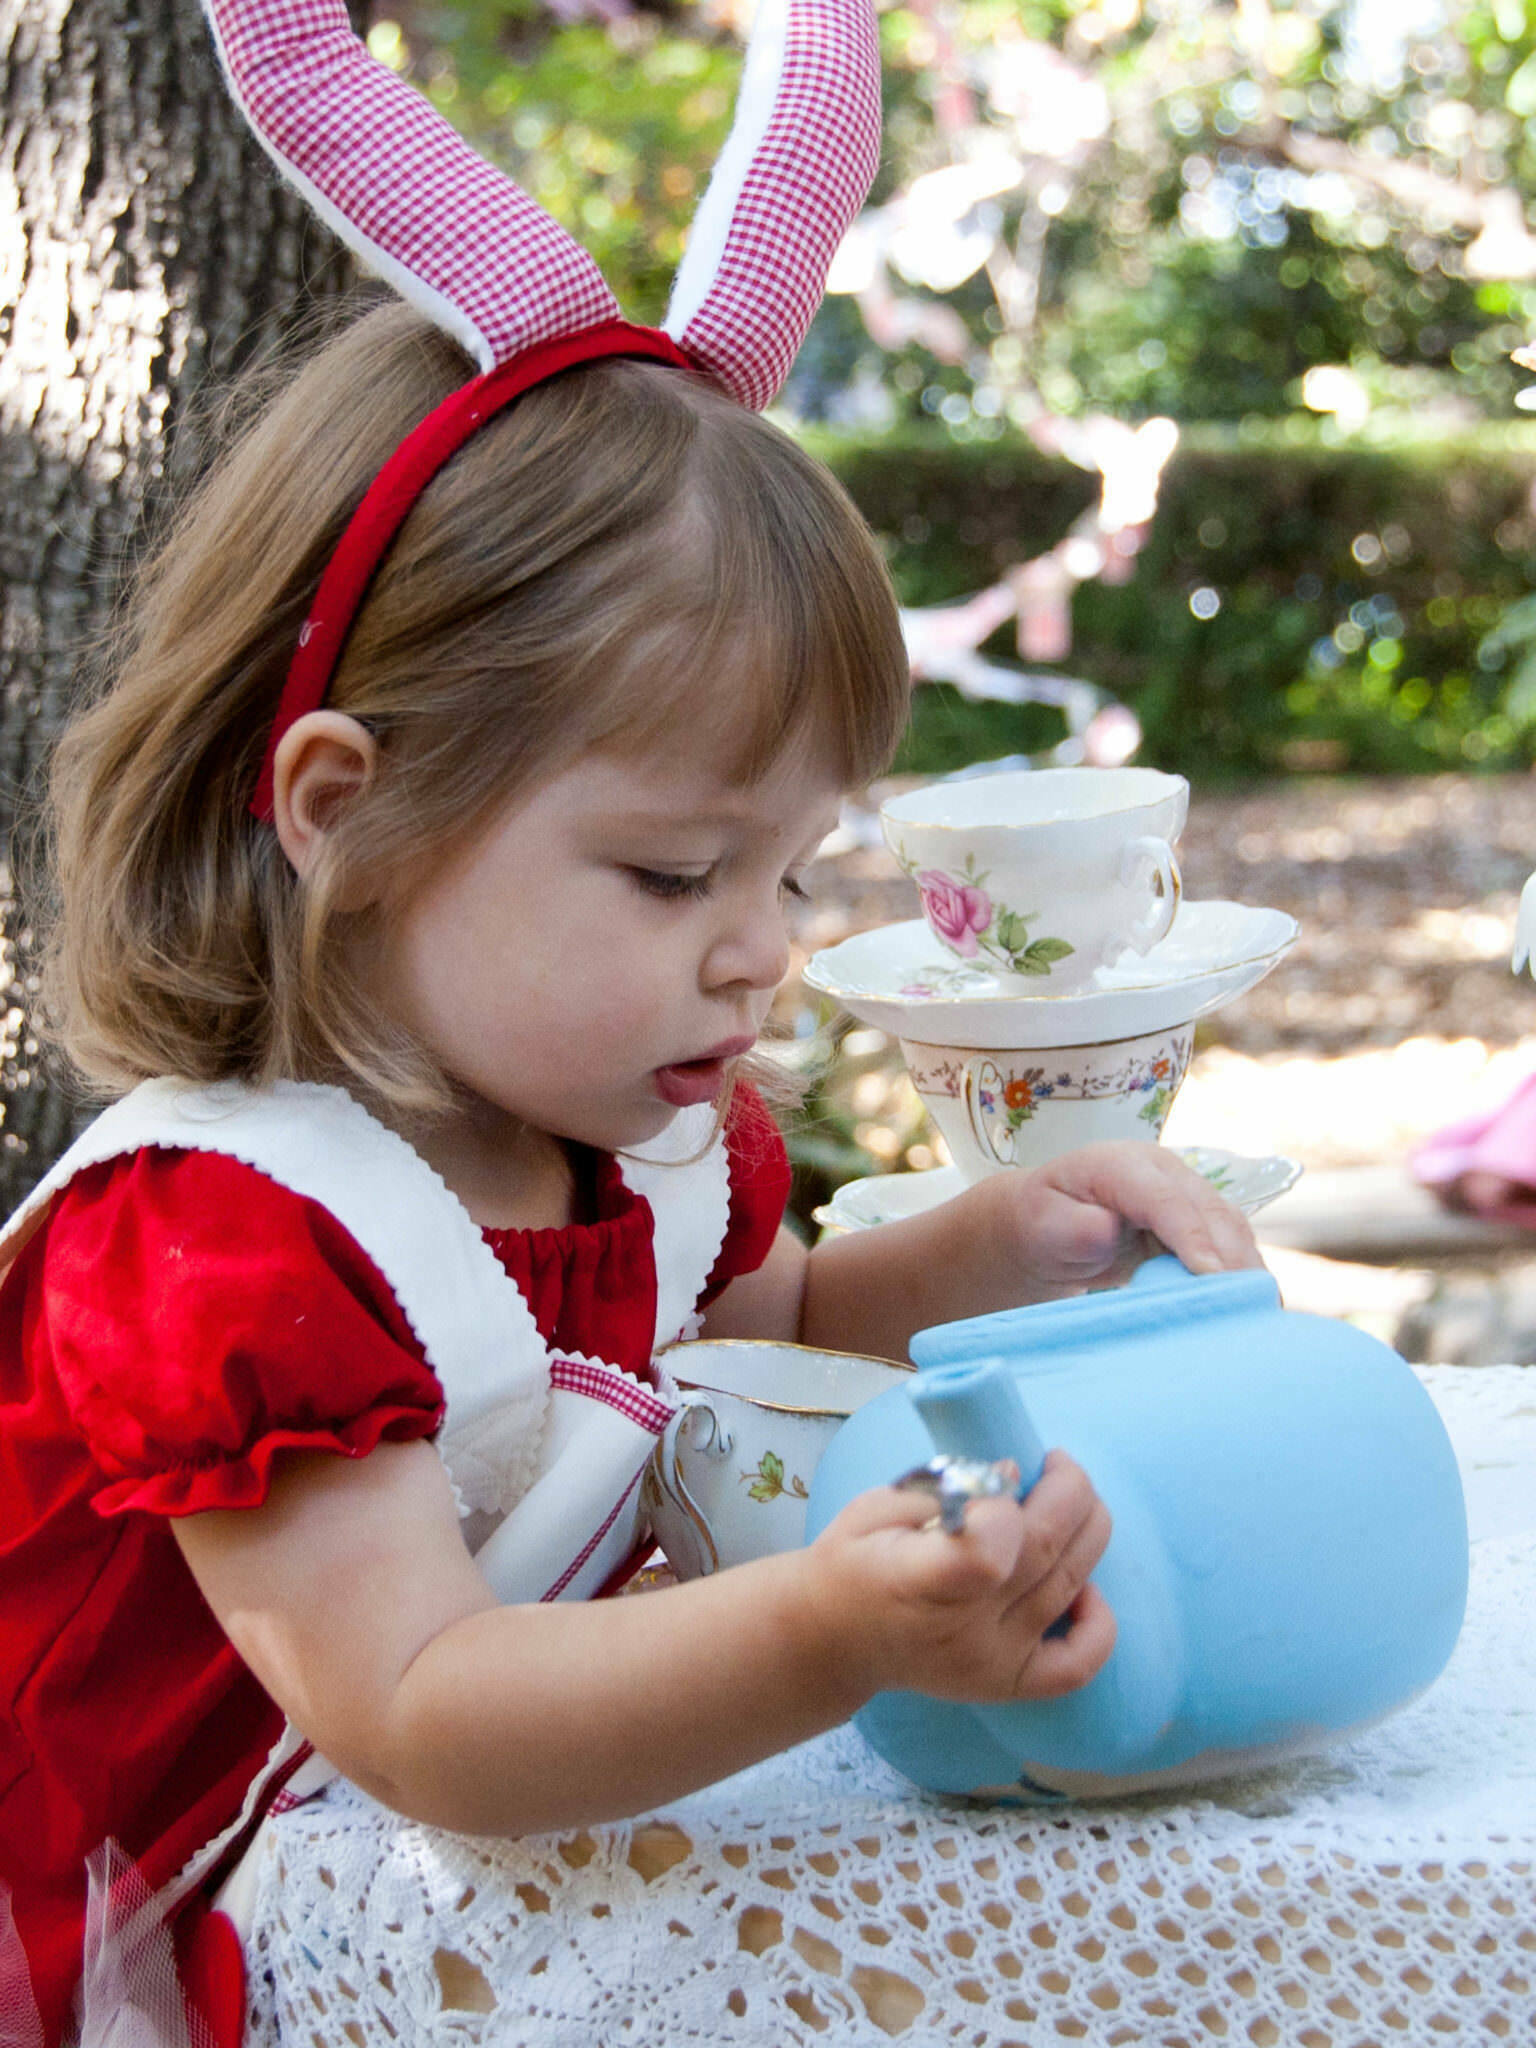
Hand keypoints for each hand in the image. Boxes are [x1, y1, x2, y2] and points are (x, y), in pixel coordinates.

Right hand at [804, 1449, 1115, 1704]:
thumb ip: (941, 1489)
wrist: (836, 1640)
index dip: (1005, 1507)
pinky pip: (1078, 1663)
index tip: (996, 1474)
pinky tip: (1083, 1585)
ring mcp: (990, 1663)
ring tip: (1071, 1497)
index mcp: (913, 1581)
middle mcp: (960, 1631)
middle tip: (1055, 1463)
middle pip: (1045, 1553)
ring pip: (1069, 1586)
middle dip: (1068, 1490)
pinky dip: (1099, 1622)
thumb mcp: (874, 1506)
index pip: (985, 1554)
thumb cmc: (854, 1559)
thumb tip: (1015, 1472)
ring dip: (1089, 1527)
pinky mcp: (1009, 1684)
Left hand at [960, 1141, 1261, 1301]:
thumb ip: (1075, 1227)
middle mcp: (1162, 1172)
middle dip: (1232, 1258)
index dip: (1191, 1236)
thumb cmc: (1043, 1223)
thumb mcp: (1044, 1224)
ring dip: (1246, 1268)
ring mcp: (1185, 1194)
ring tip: (1258, 1313)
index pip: (1165, 1199)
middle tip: (1248, 1308)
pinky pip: (1228, 1244)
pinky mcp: (1197, 1221)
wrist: (1049, 1224)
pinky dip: (1241, 1272)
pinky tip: (1251, 1308)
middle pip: (1210, 1212)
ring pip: (1229, 1227)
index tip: (1211, 1275)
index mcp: (1120, 1164)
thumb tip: (1107, 1230)